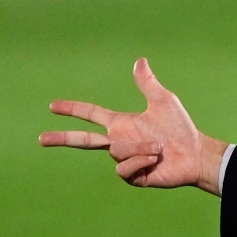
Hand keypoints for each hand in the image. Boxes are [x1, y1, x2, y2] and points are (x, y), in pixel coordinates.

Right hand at [40, 58, 228, 195]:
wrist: (195, 154)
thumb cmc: (181, 129)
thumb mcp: (164, 101)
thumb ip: (147, 84)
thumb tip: (140, 61)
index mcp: (121, 124)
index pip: (91, 114)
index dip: (73, 109)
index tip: (53, 106)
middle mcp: (120, 141)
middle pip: (84, 140)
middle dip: (63, 139)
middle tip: (41, 139)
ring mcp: (125, 160)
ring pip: (116, 151)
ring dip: (139, 147)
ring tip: (159, 147)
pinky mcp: (133, 176)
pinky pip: (124, 168)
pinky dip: (139, 161)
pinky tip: (154, 160)